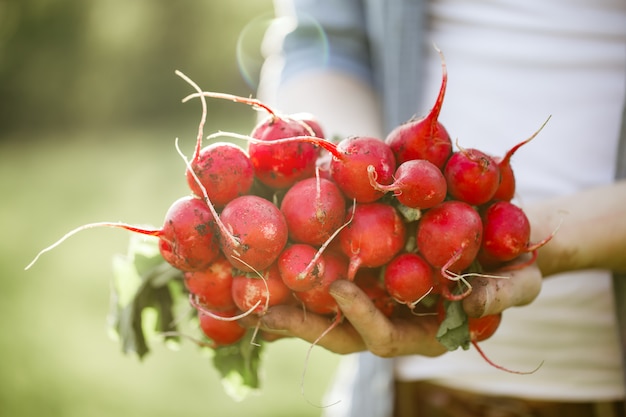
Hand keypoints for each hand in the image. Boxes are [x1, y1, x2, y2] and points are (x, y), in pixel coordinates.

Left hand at [253, 261, 541, 357]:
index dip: (361, 315)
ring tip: (245, 286)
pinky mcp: (367, 275)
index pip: (384, 337)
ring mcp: (376, 300)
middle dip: (298, 321)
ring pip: (322, 312)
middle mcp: (392, 320)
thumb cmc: (515, 268)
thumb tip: (466, 306)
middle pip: (336, 332)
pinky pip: (325, 283)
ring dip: (284, 301)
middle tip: (260, 305)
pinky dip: (296, 276)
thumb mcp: (521, 282)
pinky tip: (267, 258)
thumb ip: (502, 296)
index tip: (337, 284)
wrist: (504, 245)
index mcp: (424, 333)